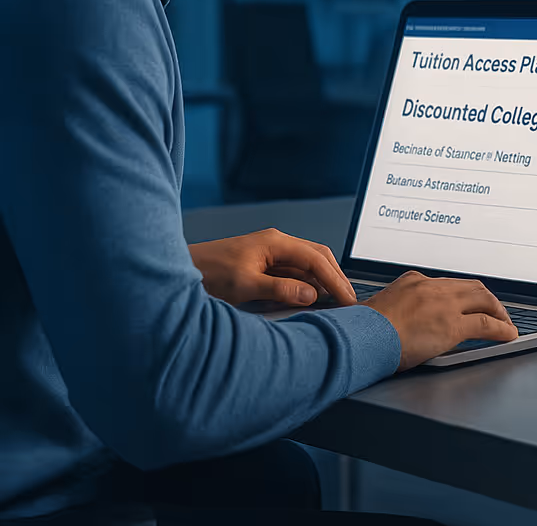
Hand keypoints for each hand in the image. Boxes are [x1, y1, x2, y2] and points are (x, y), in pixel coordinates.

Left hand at [189, 228, 354, 307]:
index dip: (336, 280)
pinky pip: (294, 272)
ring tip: (335, 302)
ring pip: (308, 265)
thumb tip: (312, 295)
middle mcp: (277, 243)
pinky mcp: (264, 264)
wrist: (178, 270)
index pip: (317, 259)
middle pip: (318, 257)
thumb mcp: (245, 284)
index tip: (349, 299)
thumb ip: (281, 289)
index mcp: (276, 242)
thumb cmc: (207, 273)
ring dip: (323, 282)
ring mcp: (271, 252)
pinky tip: (311, 298)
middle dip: (335, 278)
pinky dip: (307, 284)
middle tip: (349, 301)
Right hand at [364, 271, 519, 370]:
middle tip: (495, 310)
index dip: (463, 294)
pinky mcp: (452, 325)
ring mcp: (443, 305)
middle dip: (487, 298)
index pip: (447, 283)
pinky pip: (487, 324)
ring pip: (484, 300)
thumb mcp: (380, 309)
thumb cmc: (360, 331)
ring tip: (505, 323)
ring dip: (498, 311)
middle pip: (471, 287)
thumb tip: (403, 323)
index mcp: (412, 281)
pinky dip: (502, 329)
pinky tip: (508, 335)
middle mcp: (431, 287)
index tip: (469, 301)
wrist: (358, 338)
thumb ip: (397, 309)